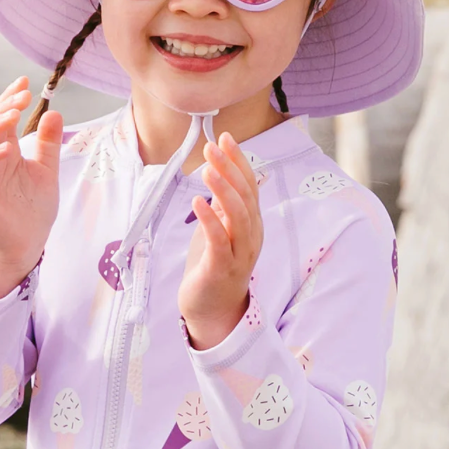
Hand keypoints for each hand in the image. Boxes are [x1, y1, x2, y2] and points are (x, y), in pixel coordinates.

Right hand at [0, 76, 61, 298]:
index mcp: (5, 152)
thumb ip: (48, 144)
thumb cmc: (33, 210)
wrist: (26, 245)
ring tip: (13, 111)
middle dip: (4, 106)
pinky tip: (5, 148)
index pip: (3, 119)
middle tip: (22, 92)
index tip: (25, 80)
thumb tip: (54, 111)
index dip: (10, 98)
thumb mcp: (47, 171)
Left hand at [179, 133, 262, 349]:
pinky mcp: (221, 268)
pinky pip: (219, 240)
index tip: (225, 137)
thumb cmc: (213, 267)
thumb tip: (220, 174)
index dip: (239, 160)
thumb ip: (223, 206)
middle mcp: (251, 236)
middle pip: (246, 196)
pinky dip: (210, 219)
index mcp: (251, 224)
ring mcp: (239, 253)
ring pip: (238, 216)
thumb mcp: (219, 230)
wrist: (212, 310)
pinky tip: (197, 202)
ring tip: (207, 169)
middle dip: (230, 168)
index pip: (249, 185)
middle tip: (213, 145)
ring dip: (223, 190)